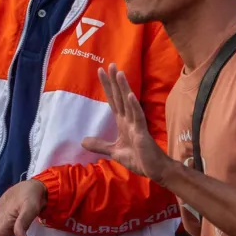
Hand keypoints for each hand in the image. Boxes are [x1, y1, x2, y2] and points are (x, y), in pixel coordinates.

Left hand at [82, 64, 175, 182]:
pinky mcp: (142, 132)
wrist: (153, 170)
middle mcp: (129, 119)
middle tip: (110, 64)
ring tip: (119, 73)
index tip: (101, 71)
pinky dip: (133, 106)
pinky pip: (138, 117)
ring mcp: (136, 124)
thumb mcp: (113, 152)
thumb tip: (82, 141)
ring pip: (128, 103)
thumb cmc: (138, 158)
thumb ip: (99, 145)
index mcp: (123, 122)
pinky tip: (129, 95)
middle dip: (114, 81)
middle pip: (119, 97)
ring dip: (124, 88)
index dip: (107, 87)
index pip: (113, 101)